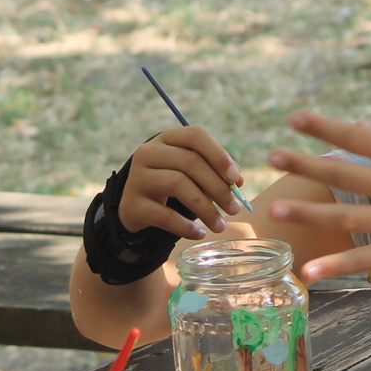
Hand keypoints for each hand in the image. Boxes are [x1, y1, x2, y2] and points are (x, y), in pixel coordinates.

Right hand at [121, 126, 246, 239]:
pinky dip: (185, 226)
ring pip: (178, 184)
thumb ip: (215, 170)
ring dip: (205, 208)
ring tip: (220, 225)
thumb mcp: (190, 171)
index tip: (237, 179)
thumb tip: (237, 181)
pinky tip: (199, 234)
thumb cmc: (171, 184)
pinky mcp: (133, 204)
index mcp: (167, 139)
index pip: (195, 136)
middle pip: (190, 162)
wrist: (135, 207)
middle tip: (234, 209)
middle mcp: (149, 152)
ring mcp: (137, 177)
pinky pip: (164, 215)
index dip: (219, 155)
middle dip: (218, 187)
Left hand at [265, 112, 370, 282]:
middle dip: (306, 164)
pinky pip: (367, 259)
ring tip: (278, 207)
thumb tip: (361, 129)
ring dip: (310, 211)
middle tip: (273, 158)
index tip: (294, 119)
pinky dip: (336, 266)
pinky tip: (308, 271)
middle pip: (347, 174)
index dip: (325, 127)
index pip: (360, 137)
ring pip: (349, 216)